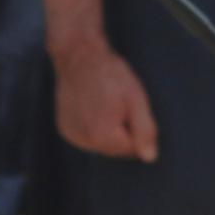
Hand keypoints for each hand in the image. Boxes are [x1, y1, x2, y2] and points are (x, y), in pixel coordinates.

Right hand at [51, 44, 158, 160]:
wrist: (78, 56)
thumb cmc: (110, 74)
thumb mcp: (136, 99)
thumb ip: (145, 130)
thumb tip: (150, 157)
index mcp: (103, 136)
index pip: (133, 149)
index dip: (137, 129)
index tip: (130, 107)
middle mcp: (84, 141)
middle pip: (116, 149)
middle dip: (122, 132)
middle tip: (119, 104)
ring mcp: (72, 136)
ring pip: (101, 144)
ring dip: (107, 130)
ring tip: (105, 103)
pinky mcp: (65, 130)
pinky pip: (87, 137)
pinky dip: (93, 127)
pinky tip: (93, 107)